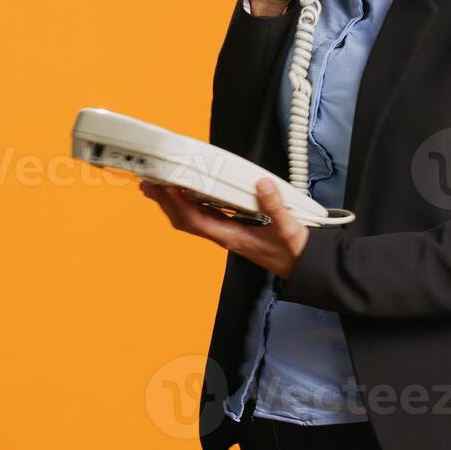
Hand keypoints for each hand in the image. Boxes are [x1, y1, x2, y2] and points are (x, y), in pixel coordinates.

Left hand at [139, 177, 309, 278]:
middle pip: (185, 220)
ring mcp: (225, 232)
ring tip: (159, 186)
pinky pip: (203, 216)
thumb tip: (262, 184)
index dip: (178, 203)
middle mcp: (223, 235)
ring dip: (173, 203)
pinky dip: (189, 203)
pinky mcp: (231, 227)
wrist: (301, 266)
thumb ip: (275, 206)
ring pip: (190, 219)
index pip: (196, 220)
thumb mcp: (288, 228)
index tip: (166, 185)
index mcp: (232, 236)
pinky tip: (186, 193)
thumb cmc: (293, 251)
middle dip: (165, 203)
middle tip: (149, 184)